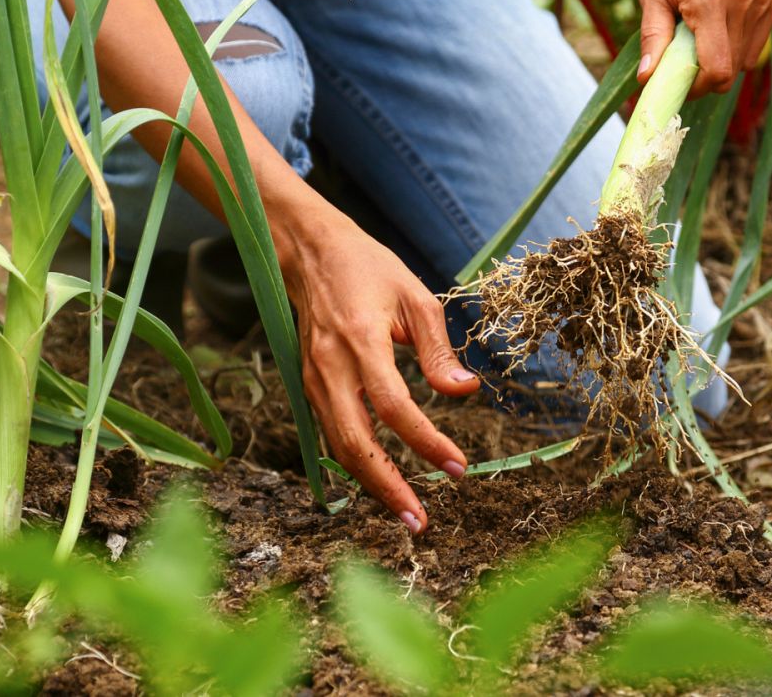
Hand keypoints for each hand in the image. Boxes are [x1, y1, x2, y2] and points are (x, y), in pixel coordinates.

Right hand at [273, 194, 479, 533]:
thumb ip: (437, 349)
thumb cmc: (368, 268)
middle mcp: (329, 367)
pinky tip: (381, 480)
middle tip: (420, 520)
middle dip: (388, 487)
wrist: (310, 252)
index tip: (457, 467)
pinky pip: (330, 433)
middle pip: (355, 443)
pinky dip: (355, 462)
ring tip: (405, 512)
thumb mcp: (415, 297)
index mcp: (360, 341)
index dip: (426, 442)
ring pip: (338, 446)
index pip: (395, 406)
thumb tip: (464, 391)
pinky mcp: (307, 384)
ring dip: (371, 483)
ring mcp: (312, 379)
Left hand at [632, 0, 771, 96]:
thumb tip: (649, 80)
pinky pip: (757, 40)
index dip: (696, 87)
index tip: (676, 81)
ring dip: (722, 57)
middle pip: (732, 69)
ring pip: (746, 58)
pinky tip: (717, 21)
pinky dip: (737, 43)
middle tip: (681, 56)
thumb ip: (653, 37)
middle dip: (705, 74)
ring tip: (698, 31)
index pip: (717, 70)